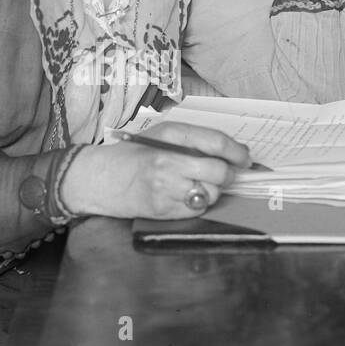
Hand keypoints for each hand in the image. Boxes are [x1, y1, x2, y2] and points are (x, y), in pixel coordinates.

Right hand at [61, 123, 250, 219]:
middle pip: (218, 171)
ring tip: (195, 184)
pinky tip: (182, 196)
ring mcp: (165, 188)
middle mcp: (167, 161)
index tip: (245, 158)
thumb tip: (236, 153)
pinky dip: (197, 204)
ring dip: (211, 190)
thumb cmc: (132, 155)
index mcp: (169, 136)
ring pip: (211, 193)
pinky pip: (197, 209)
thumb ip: (195, 141)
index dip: (237, 151)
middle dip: (227, 175)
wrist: (99, 178)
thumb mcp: (161, 135)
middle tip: (224, 174)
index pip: (215, 142)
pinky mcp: (163, 209)